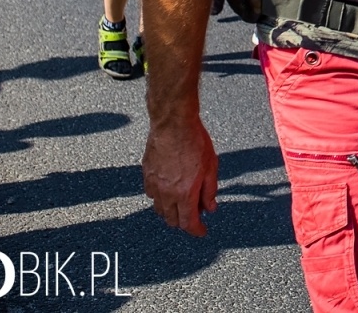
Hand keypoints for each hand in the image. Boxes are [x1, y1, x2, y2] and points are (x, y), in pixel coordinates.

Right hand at [143, 116, 218, 235]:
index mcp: (185, 193)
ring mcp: (154, 185)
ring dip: (171, 211)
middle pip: (172, 220)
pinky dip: (161, 198)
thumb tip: (210, 208)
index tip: (202, 231)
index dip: (197, 231)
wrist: (173, 124)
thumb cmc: (195, 141)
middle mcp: (166, 194)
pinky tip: (169, 189)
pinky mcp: (146, 175)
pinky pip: (152, 195)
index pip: (188, 223)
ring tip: (183, 201)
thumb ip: (210, 191)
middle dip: (184, 221)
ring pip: (160, 209)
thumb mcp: (211, 167)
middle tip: (195, 213)